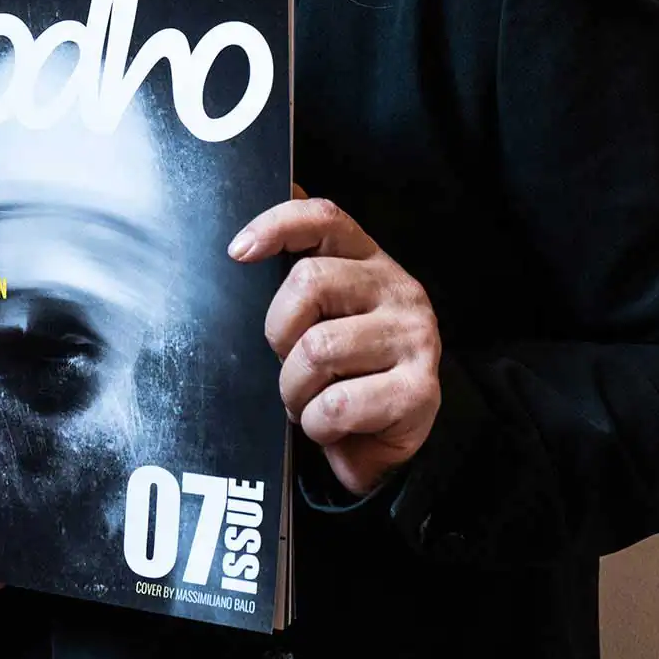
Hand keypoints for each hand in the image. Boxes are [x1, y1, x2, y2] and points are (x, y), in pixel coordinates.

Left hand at [228, 196, 441, 495]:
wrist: (392, 440)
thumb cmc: (346, 369)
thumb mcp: (323, 314)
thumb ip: (300, 271)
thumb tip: (257, 225)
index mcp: (367, 260)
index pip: (323, 218)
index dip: (276, 225)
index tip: (238, 252)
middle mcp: (396, 288)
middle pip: (308, 281)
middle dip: (278, 333)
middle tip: (288, 364)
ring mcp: (413, 336)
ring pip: (317, 349)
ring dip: (295, 391)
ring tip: (308, 403)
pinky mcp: (420, 389)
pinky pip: (338, 404)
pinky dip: (318, 425)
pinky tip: (331, 428)